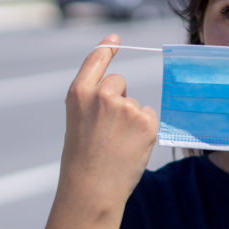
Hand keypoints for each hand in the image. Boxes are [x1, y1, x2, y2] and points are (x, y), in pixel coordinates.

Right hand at [58, 34, 158, 210]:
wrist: (92, 189)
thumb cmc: (83, 159)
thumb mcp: (78, 122)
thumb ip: (94, 101)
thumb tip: (118, 85)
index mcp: (78, 94)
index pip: (95, 61)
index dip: (105, 48)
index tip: (114, 39)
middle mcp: (102, 95)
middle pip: (119, 83)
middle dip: (118, 99)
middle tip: (107, 130)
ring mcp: (126, 107)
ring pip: (135, 104)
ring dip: (131, 120)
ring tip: (116, 145)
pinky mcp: (146, 121)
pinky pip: (150, 116)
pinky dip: (145, 130)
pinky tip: (132, 146)